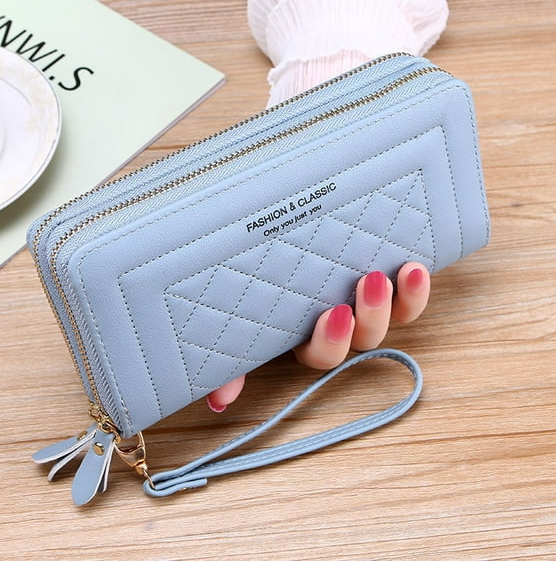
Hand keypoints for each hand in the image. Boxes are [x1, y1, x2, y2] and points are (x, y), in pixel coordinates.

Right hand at [206, 262, 429, 411]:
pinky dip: (415, 290)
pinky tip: (415, 269)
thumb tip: (219, 402)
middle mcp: (338, 326)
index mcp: (303, 336)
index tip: (334, 314)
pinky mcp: (384, 283)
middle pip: (363, 339)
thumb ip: (234, 359)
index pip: (322, 354)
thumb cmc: (257, 277)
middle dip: (369, 316)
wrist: (276, 230)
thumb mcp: (242, 317)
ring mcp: (362, 304)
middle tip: (368, 283)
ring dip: (396, 302)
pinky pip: (408, 299)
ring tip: (397, 273)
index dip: (331, 341)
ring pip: (388, 320)